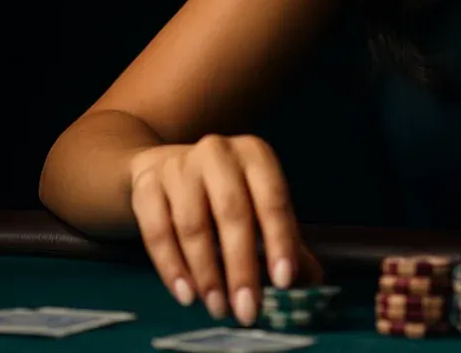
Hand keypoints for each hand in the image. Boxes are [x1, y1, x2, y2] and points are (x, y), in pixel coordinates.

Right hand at [128, 135, 322, 323]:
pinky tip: (187, 294)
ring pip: (192, 226)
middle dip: (241, 267)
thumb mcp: (257, 205)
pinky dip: (172, 268)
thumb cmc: (224, 192)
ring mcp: (178, 166)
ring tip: (219, 307)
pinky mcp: (147, 185)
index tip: (284, 280)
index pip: (273, 199)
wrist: (164, 168)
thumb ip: (284, 240)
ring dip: (207, 274)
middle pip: (232, 213)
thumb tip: (312, 280)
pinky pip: (157, 232)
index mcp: (255, 154)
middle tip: (248, 309)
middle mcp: (217, 152)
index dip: (280, 240)